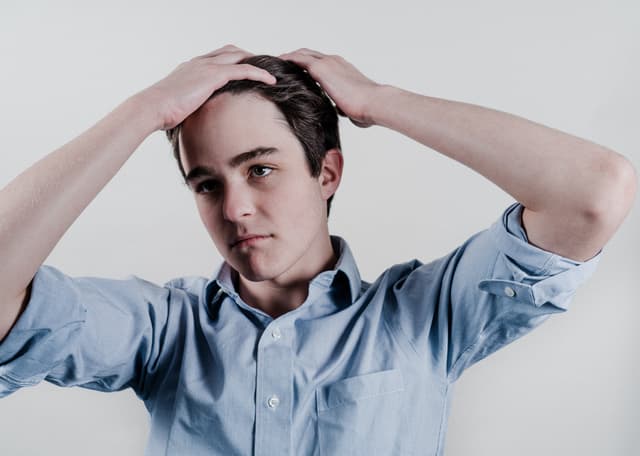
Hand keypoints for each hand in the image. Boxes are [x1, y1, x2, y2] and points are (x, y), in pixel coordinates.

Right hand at [136, 45, 276, 130]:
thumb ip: (189, 108)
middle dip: (248, 57)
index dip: (233, 61)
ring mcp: (206, 67)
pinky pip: (242, 69)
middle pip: (230, 51)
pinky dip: (258, 73)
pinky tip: (271, 81)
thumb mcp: (178, 107)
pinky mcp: (213, 75)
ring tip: (271, 73)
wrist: (152, 108)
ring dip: (256, 62)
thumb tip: (195, 123)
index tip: (246, 70)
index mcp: (190, 68)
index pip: (217, 58)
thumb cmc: (160, 113)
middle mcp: (199, 63)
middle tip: (263, 69)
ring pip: (239, 56)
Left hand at [278, 48, 381, 127]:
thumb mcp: (352, 107)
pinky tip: (277, 64)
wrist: (373, 102)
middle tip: (282, 65)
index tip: (298, 71)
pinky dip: (287, 60)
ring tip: (276, 64)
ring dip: (289, 58)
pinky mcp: (321, 69)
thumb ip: (344, 106)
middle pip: (310, 54)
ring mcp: (328, 63)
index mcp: (343, 69)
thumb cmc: (367, 109)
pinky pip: (298, 59)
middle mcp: (334, 62)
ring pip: (302, 54)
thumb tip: (342, 112)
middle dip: (296, 58)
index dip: (309, 65)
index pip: (322, 63)